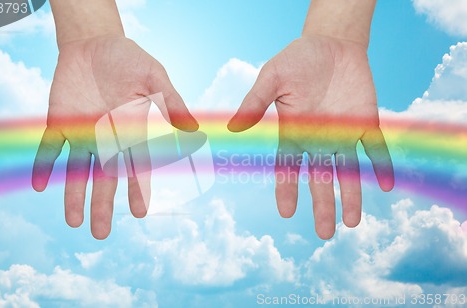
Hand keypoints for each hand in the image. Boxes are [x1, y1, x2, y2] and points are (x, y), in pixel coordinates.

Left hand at [32, 36, 197, 238]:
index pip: (136, 167)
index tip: (139, 213)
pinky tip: (40, 185)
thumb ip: (170, 101)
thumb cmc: (128, 59)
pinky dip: (43, 164)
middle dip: (102, 205)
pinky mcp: (58, 122)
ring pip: (77, 170)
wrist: (93, 43)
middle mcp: (106, 139)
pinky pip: (49, 147)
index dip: (137, 189)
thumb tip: (193, 129)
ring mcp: (81, 133)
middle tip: (100, 234)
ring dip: (73, 195)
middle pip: (105, 178)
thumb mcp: (154, 76)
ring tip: (73, 221)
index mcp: (131, 132)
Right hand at [228, 35, 393, 238]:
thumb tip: (234, 128)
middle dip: (322, 206)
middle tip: (325, 234)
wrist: (332, 43)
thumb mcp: (272, 78)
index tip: (286, 212)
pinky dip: (381, 165)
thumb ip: (256, 102)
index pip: (288, 168)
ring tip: (353, 222)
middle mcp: (318, 140)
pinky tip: (386, 185)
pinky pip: (375, 148)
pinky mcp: (365, 122)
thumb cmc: (297, 59)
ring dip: (352, 196)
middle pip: (320, 179)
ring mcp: (343, 134)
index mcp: (294, 133)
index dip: (286, 190)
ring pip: (348, 171)